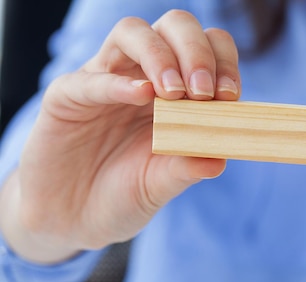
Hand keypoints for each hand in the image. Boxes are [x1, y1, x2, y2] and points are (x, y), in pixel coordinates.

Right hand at [1, 10, 237, 262]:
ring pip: (132, 32)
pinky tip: (141, 95)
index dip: (222, 63)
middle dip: (196, 51)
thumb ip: (188, 168)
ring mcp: (105, 81)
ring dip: (160, 56)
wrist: (76, 220)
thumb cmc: (125, 195)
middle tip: (203, 91)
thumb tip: (221, 159)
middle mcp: (143, 76)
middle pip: (174, 27)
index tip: (229, 95)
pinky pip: (90, 78)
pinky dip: (118, 83)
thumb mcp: (162, 184)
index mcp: (176, 91)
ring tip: (174, 93)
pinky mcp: (67, 97)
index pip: (207, 50)